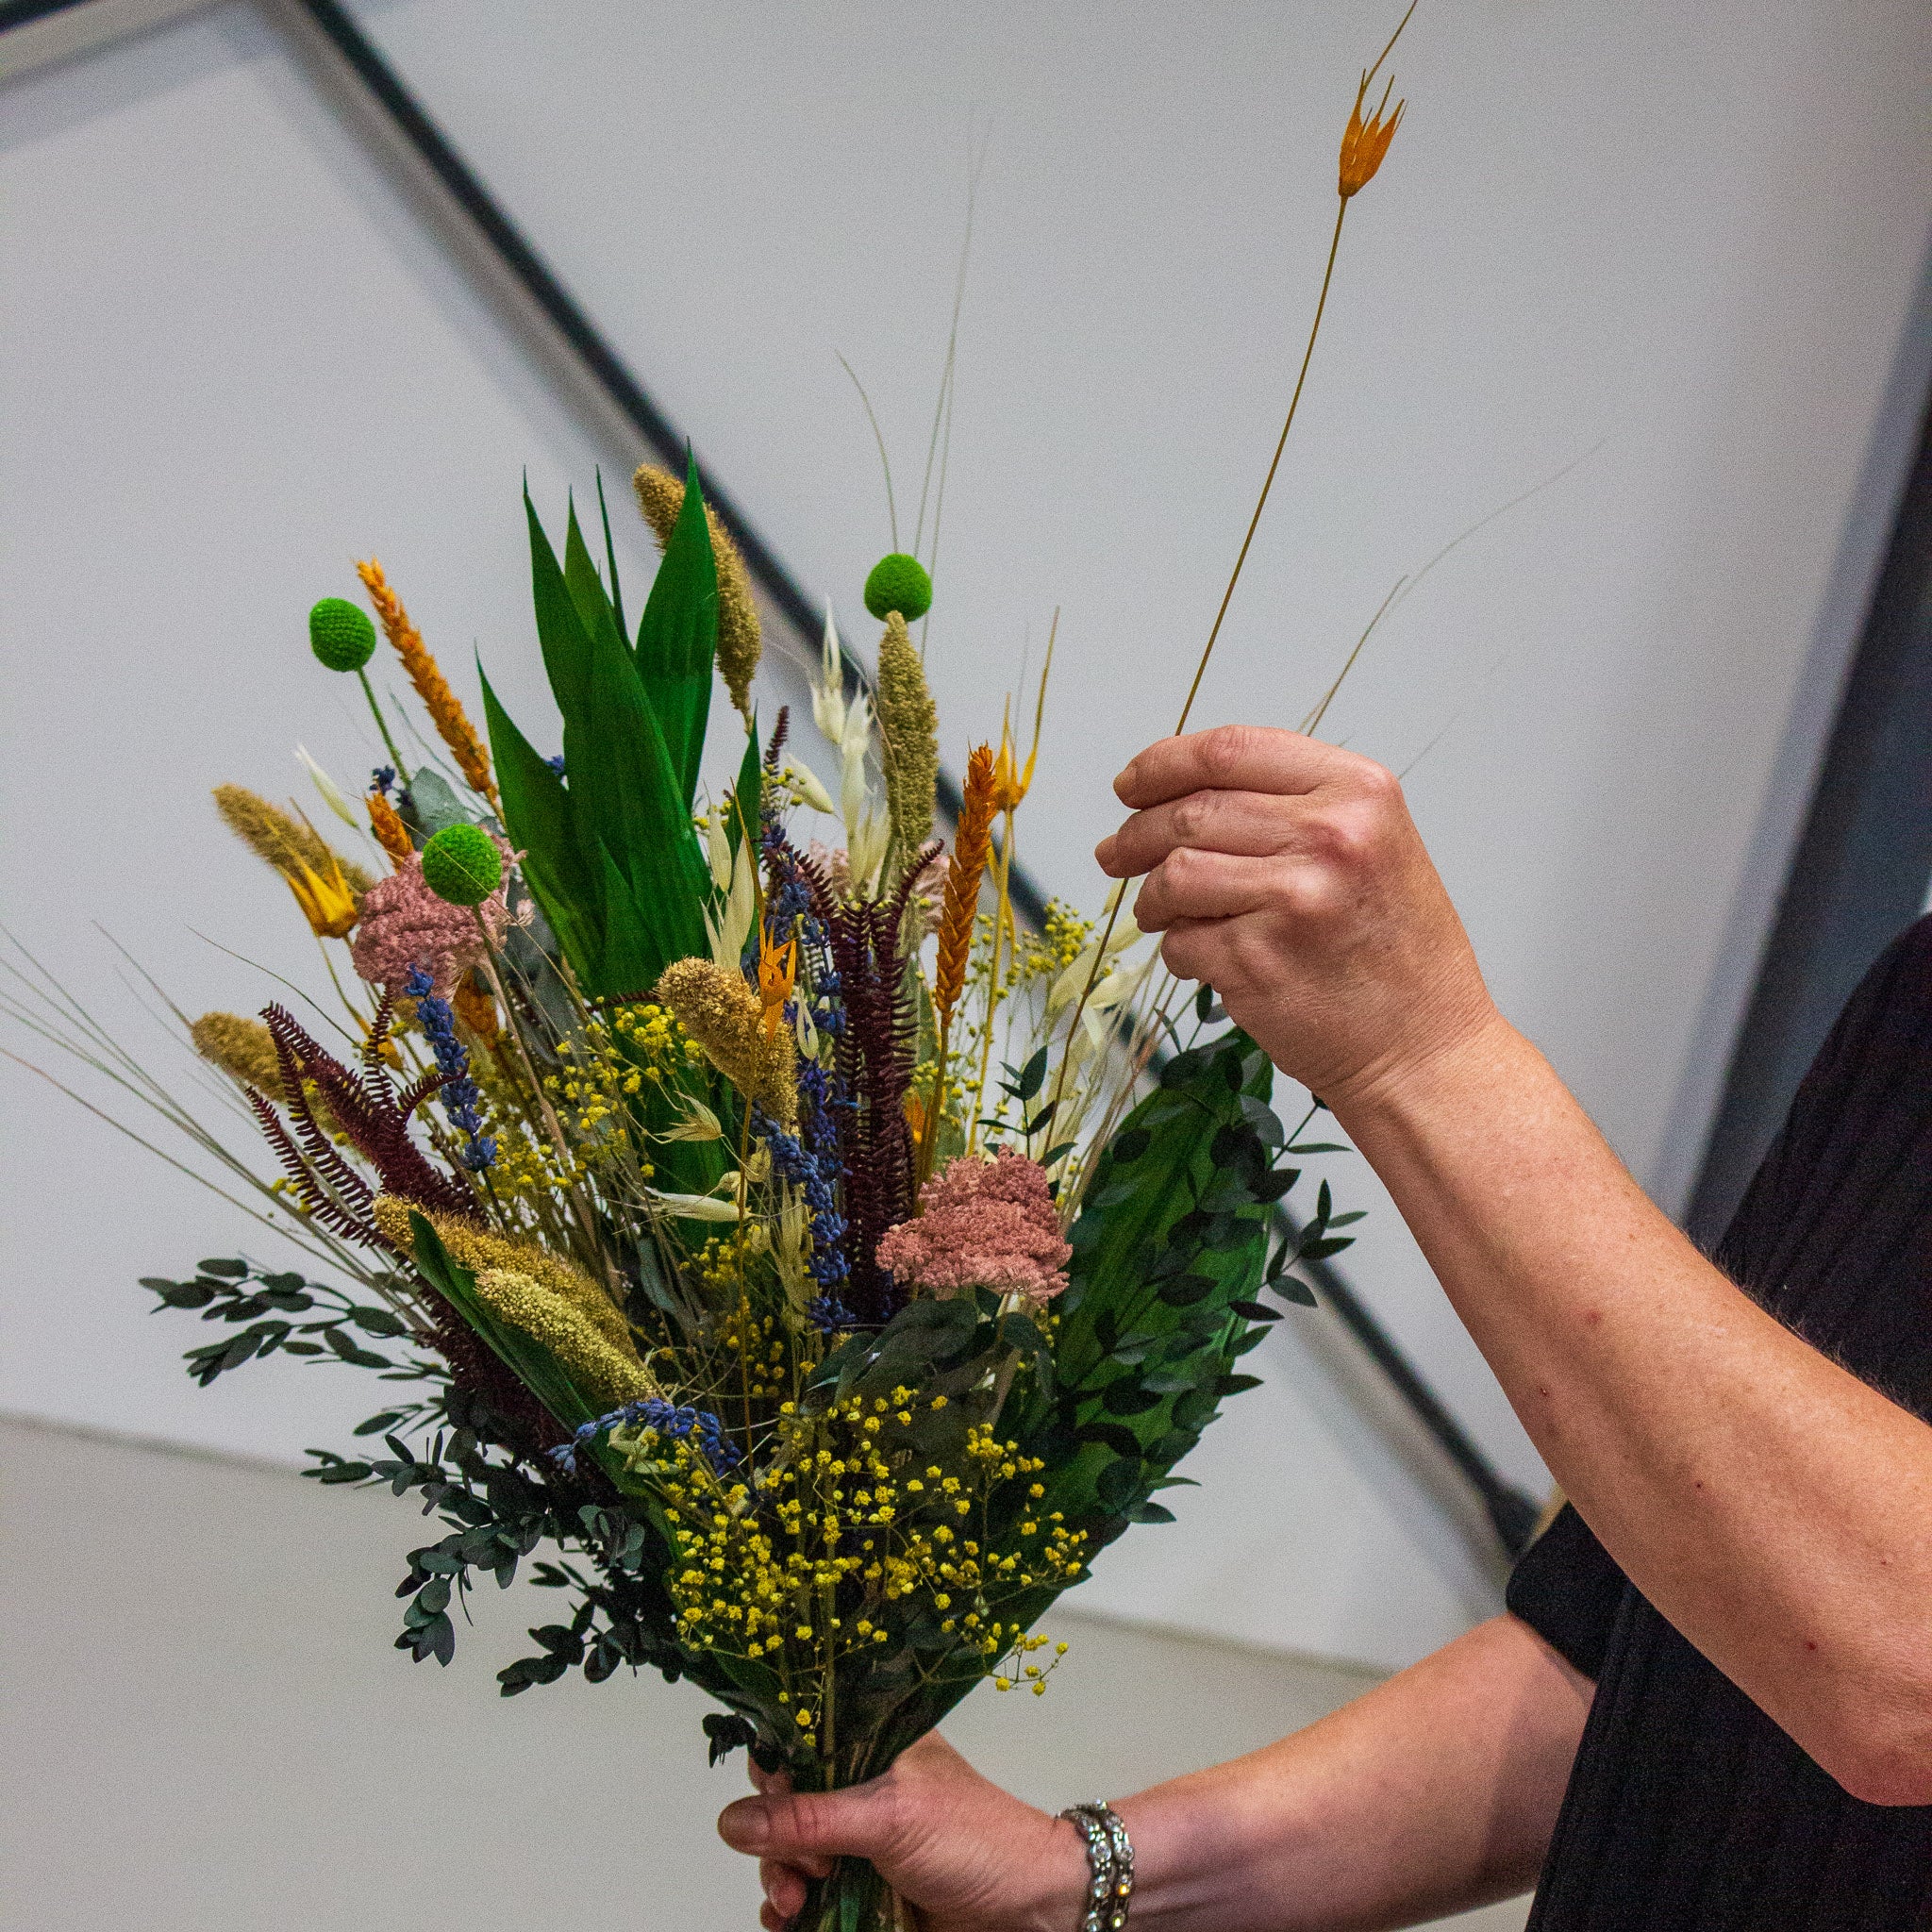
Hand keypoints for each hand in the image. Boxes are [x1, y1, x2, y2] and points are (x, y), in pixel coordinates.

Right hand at [717, 1733, 1087, 1930]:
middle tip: (797, 1870)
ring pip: (791, 1852)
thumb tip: (733, 1821)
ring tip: (793, 1904)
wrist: (1029, 1907)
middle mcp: (862, 1785)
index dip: (775, 1767)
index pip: (801, 1738)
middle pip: (786, 1802)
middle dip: (774, 1838)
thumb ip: (811, 1818)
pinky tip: (787, 1921)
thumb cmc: (976, 1840)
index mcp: (872, 1743)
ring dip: (780, 1878)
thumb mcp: (889, 1819)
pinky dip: (790, 1909)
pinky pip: (809, 1894)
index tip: (768, 1800)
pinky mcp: (863, 1886)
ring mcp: (861, 1839)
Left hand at [1096, 726, 1498, 1103]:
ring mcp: (1291, 899)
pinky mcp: (1257, 961)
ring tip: (1158, 911)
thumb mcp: (1373, 845)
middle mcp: (1330, 836)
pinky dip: (1176, 949)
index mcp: (1359, 792)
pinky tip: (1202, 958)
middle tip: (1114, 853)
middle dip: (1136, 834)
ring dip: (1150, 896)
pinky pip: (1179, 940)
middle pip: (1191, 811)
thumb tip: (1178, 794)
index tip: (1130, 785)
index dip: (1163, 764)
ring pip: (1174, 873)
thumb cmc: (1395, 953)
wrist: (1425, 1050)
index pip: (1231, 750)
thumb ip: (1291, 806)